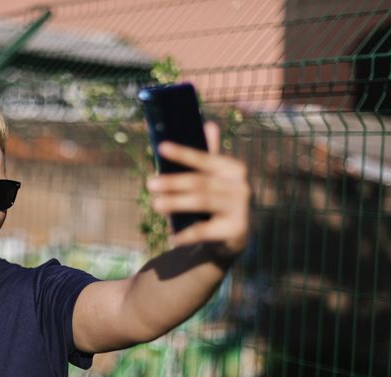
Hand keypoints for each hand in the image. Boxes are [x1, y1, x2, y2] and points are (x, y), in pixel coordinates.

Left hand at [146, 122, 250, 258]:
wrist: (233, 236)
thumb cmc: (217, 201)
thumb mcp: (214, 178)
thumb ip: (208, 155)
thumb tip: (209, 124)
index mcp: (233, 168)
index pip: (204, 158)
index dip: (182, 153)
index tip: (160, 147)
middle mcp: (240, 186)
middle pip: (200, 182)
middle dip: (173, 182)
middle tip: (150, 184)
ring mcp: (240, 208)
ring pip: (202, 202)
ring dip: (176, 203)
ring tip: (155, 205)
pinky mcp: (235, 230)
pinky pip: (205, 231)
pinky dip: (186, 234)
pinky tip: (172, 238)